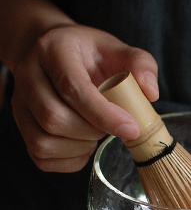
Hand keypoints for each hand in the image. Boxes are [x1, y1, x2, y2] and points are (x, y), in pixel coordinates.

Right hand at [11, 24, 158, 171]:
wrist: (55, 56)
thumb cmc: (90, 56)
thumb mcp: (118, 50)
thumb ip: (141, 64)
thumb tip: (151, 94)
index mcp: (54, 50)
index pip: (73, 88)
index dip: (105, 115)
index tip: (132, 129)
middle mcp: (29, 76)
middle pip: (53, 117)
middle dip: (92, 131)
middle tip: (111, 125)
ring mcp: (20, 104)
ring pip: (43, 142)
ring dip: (80, 147)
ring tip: (96, 133)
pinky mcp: (22, 127)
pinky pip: (41, 157)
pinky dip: (70, 159)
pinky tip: (84, 144)